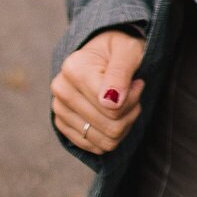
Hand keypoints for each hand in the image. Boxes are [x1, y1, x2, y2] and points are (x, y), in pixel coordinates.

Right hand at [50, 29, 145, 154]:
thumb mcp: (128, 50)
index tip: (137, 83)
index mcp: (74, 68)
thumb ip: (120, 72)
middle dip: (130, 113)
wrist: (103, 53)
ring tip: (123, 103)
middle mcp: (61, 90)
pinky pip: (94, 147)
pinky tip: (112, 115)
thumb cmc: (119, 49)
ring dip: (123, 126)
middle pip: (110, 128)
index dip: (133, 99)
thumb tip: (111, 103)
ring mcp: (59, 109)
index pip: (113, 108)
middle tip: (133, 93)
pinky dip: (110, 136)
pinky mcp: (62, 124)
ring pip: (104, 142)